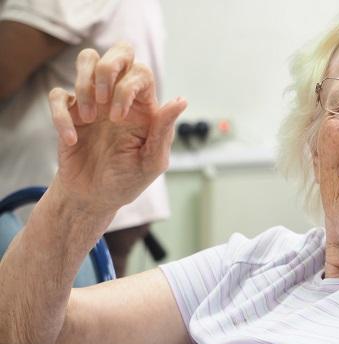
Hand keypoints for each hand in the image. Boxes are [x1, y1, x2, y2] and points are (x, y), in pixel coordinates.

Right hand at [48, 42, 186, 215]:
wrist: (95, 198)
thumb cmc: (128, 180)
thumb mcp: (151, 162)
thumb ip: (164, 130)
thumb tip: (181, 100)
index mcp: (144, 107)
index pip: (141, 72)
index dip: (127, 86)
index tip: (118, 118)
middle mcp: (120, 97)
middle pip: (120, 51)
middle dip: (108, 66)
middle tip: (102, 97)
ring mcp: (94, 101)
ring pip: (87, 59)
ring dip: (83, 84)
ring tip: (88, 119)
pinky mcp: (69, 112)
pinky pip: (58, 95)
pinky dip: (61, 116)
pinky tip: (72, 140)